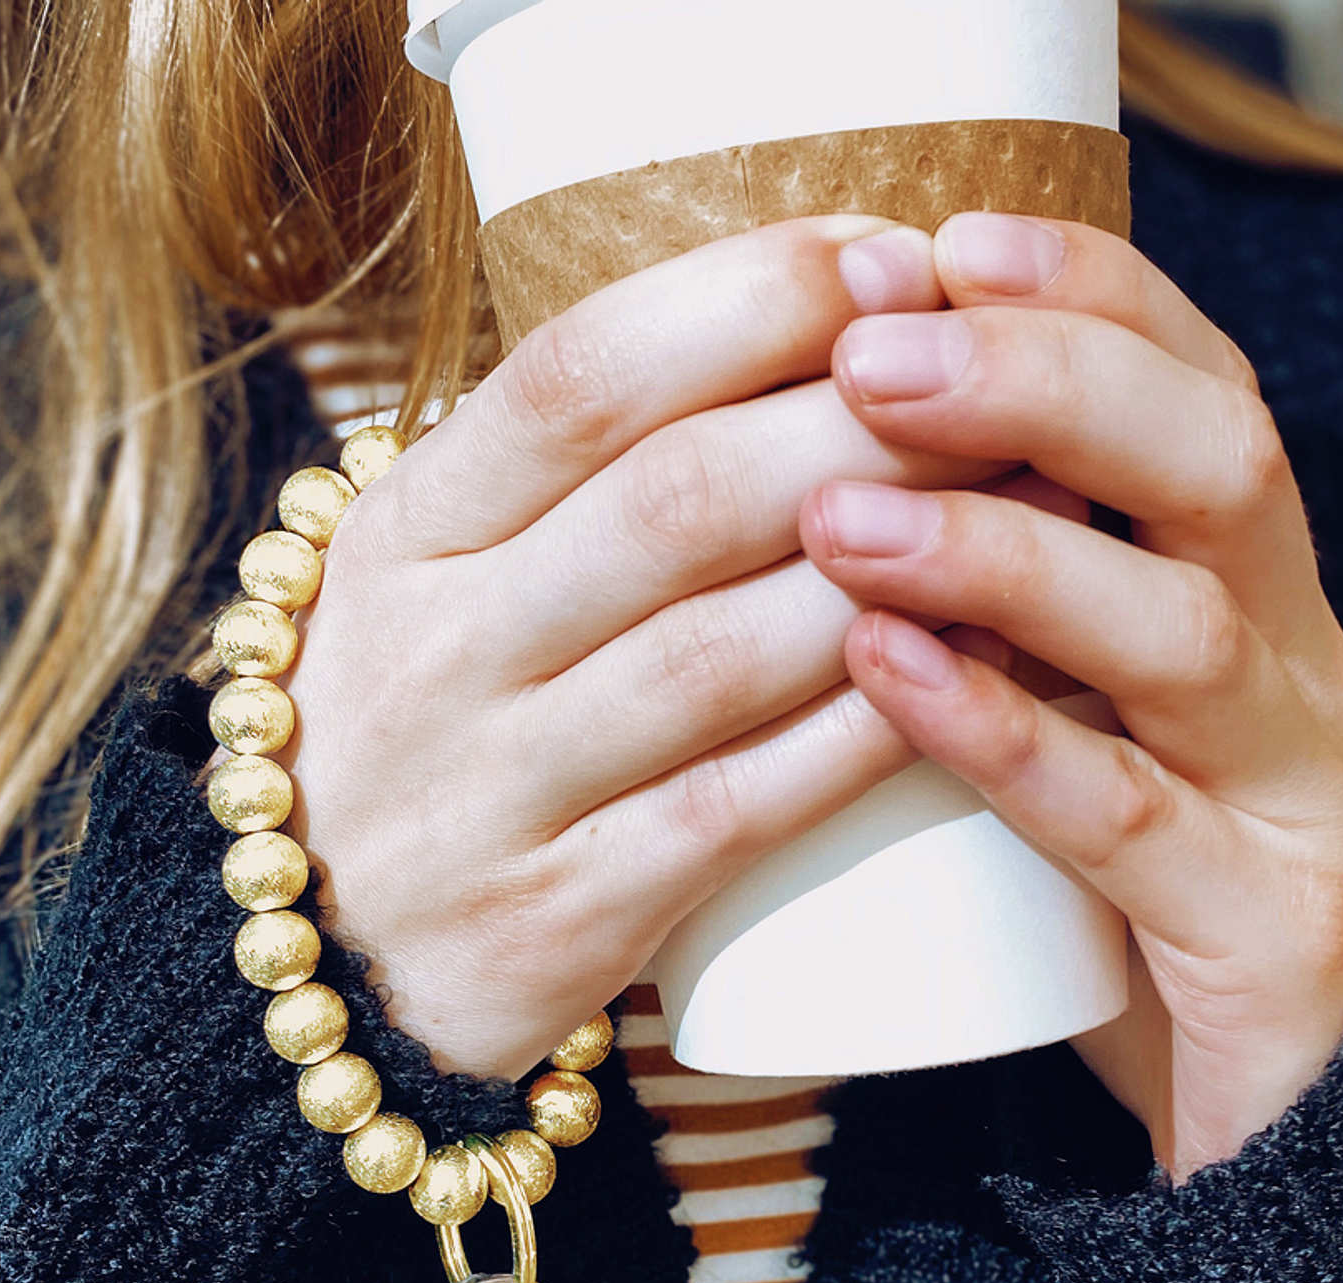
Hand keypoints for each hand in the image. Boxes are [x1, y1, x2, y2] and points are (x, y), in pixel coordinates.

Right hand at [210, 217, 1009, 1081]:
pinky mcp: (566, 911)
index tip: (884, 260)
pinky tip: (961, 671)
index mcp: (406, 533)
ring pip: (719, 654)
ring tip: (1024, 508)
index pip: (579, 378)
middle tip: (1003, 385)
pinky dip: (857, 732)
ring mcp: (499, 787)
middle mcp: (440, 648)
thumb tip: (782, 329)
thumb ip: (559, 478)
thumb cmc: (420, 737)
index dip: (747, 303)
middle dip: (866, 423)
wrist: (319, 963)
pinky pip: (736, 806)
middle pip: (677, 502)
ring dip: (895, 570)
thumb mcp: (432, 579)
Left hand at [800, 214, 1342, 1182]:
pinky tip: (892, 674)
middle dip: (1046, 385)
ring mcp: (1292, 795)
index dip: (1080, 296)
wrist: (1229, 1108)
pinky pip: (1135, 820)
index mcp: (1239, 581)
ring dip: (1008, 553)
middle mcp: (1286, 660)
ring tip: (843, 515)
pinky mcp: (1264, 931)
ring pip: (1183, 631)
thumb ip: (990, 594)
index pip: (1190, 385)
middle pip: (1215, 466)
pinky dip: (1007, 735)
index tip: (929, 245)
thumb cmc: (1091, 882)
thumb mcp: (1053, 702)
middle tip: (871, 355)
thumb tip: (811, 453)